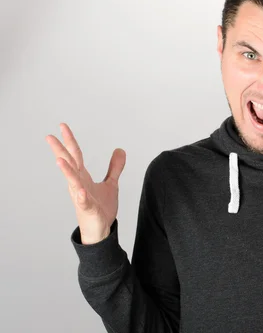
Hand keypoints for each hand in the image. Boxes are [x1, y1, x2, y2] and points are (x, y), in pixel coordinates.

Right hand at [46, 123, 125, 243]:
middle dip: (61, 150)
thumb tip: (120, 150)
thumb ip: (114, 167)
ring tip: (60, 160)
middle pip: (70, 164)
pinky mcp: (88, 209)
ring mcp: (82, 197)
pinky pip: (83, 202)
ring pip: (73, 182)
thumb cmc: (101, 207)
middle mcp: (79, 185)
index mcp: (83, 177)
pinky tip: (79, 190)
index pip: (75, 155)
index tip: (62, 126)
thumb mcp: (111, 184)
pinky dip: (81, 196)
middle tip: (50, 136)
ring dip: (67, 171)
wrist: (101, 230)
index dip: (70, 140)